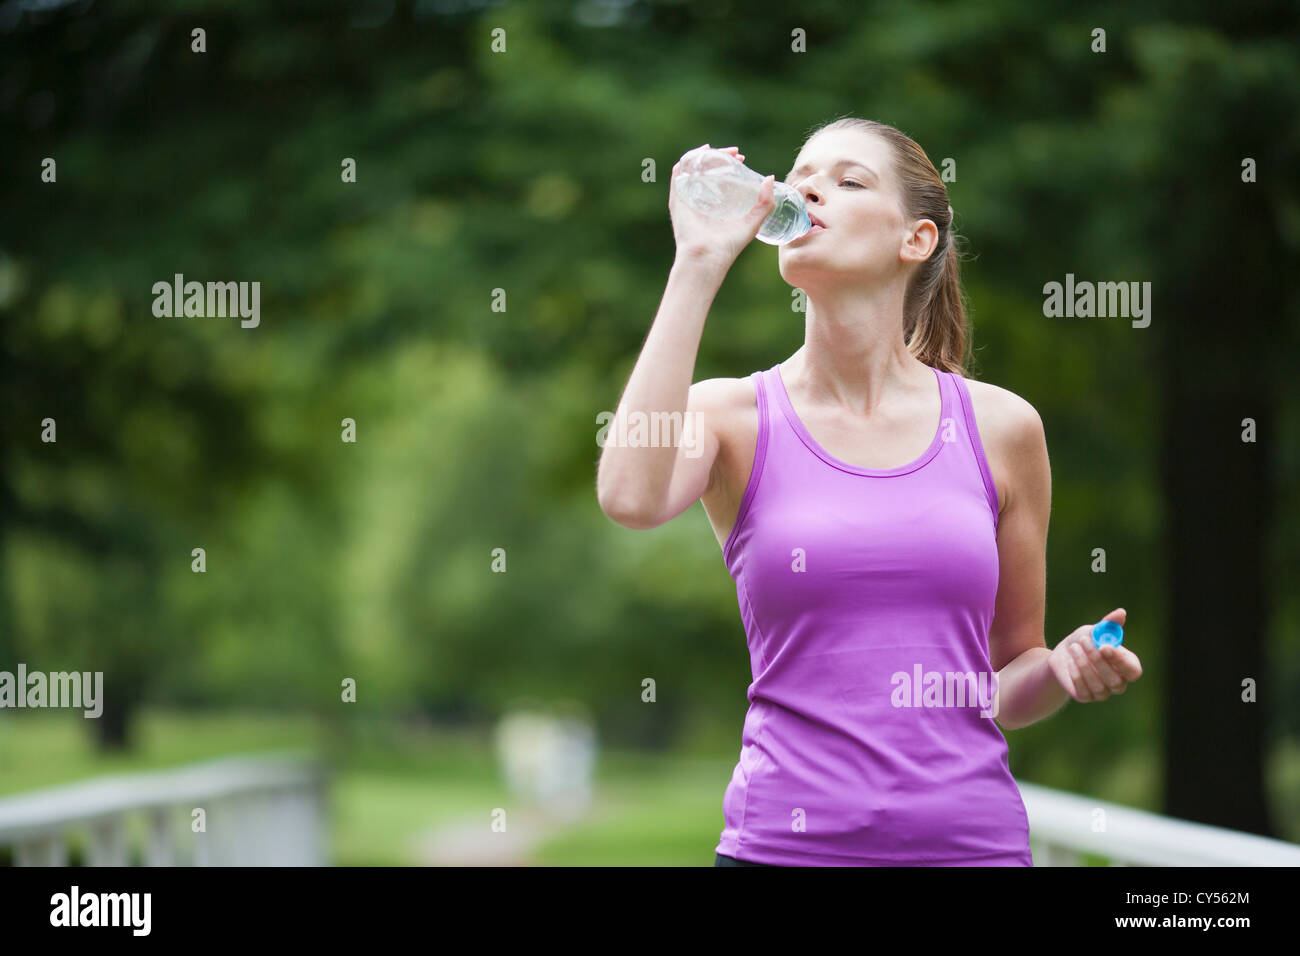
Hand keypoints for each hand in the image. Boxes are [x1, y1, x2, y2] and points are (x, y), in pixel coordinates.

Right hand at [669, 144, 775, 269]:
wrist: (708, 257)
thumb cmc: (728, 246)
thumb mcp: (752, 223)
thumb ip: (765, 204)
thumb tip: (769, 178)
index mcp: (715, 205)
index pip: (720, 176)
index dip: (730, 163)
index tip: (741, 158)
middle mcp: (700, 200)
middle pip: (706, 169)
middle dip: (719, 156)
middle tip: (734, 153)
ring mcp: (687, 199)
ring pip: (691, 168)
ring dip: (702, 155)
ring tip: (715, 149)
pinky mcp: (677, 200)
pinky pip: (678, 175)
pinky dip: (687, 161)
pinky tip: (700, 154)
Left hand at [1049, 608, 1143, 702]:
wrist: (1063, 654)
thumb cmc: (1085, 641)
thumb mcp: (1095, 630)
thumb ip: (1109, 624)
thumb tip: (1121, 613)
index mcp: (1127, 666)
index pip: (1133, 671)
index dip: (1121, 661)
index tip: (1104, 646)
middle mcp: (1118, 683)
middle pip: (1115, 680)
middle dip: (1097, 659)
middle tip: (1083, 640)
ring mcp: (1103, 693)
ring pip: (1098, 686)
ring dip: (1083, 664)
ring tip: (1073, 647)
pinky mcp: (1086, 697)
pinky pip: (1083, 691)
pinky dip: (1076, 675)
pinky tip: (1070, 661)